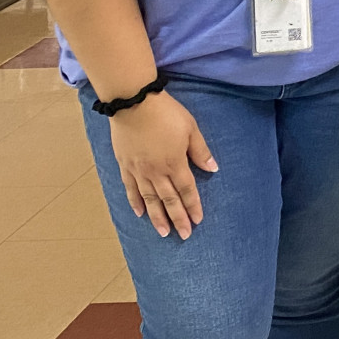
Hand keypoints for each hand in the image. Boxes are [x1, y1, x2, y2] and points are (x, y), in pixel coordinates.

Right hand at [108, 91, 218, 237]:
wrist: (133, 103)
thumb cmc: (166, 114)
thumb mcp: (191, 129)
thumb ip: (200, 151)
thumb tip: (213, 169)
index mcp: (175, 163)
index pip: (187, 190)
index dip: (193, 206)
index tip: (198, 220)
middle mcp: (156, 172)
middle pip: (169, 200)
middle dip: (177, 218)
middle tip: (184, 235)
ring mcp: (139, 171)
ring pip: (149, 199)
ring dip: (157, 217)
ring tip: (163, 232)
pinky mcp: (125, 165)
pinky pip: (130, 189)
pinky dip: (135, 202)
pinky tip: (139, 213)